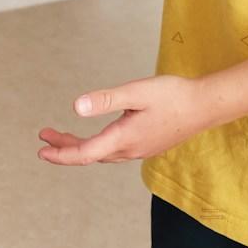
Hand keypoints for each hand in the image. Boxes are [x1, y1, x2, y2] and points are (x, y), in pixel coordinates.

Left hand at [38, 75, 218, 165]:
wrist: (205, 107)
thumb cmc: (173, 96)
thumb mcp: (136, 92)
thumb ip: (105, 100)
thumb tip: (75, 107)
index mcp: (123, 138)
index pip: (84, 153)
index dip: (61, 153)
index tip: (41, 150)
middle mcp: (129, 150)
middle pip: (90, 155)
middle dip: (64, 148)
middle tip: (44, 138)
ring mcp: (139, 150)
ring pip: (102, 154)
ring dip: (80, 146)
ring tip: (62, 136)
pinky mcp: (147, 145)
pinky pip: (114, 151)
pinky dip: (97, 146)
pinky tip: (97, 137)